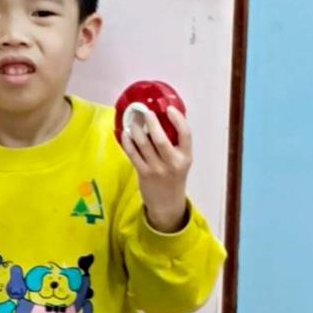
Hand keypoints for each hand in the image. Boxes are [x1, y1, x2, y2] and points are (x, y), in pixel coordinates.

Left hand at [121, 105, 190, 231]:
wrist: (167, 204)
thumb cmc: (173, 177)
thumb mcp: (181, 161)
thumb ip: (175, 144)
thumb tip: (162, 119)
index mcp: (185, 157)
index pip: (185, 134)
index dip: (178, 119)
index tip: (169, 109)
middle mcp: (172, 163)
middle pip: (161, 138)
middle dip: (151, 122)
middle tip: (145, 112)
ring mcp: (157, 169)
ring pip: (144, 144)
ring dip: (137, 129)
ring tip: (133, 121)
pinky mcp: (143, 173)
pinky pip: (133, 154)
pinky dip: (128, 142)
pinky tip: (126, 134)